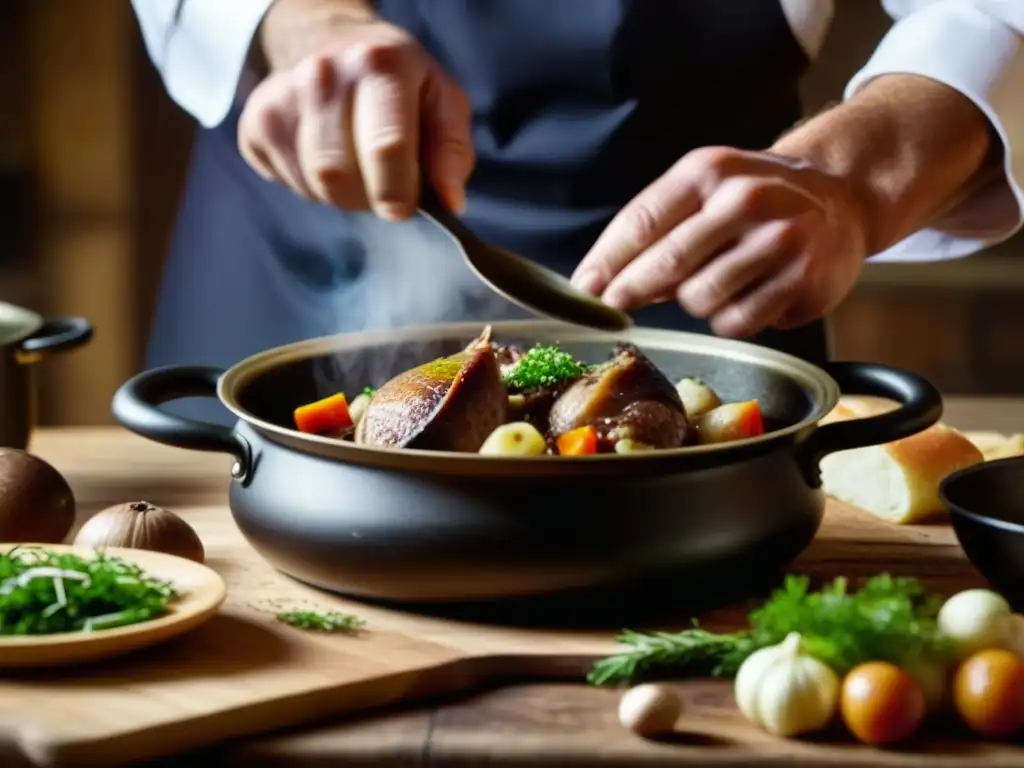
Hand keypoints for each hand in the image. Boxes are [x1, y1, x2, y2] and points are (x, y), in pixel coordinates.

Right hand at [238, 14, 473, 219]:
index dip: (396, 192)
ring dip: (340, 194)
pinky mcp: (255, 120)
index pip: (386, 147)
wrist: (332, 44)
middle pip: (339, 175)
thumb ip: (452, 151)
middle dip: (366, 197)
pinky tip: (323, 156)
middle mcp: (324, 73)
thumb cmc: (400, 83)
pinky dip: (311, 185)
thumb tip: (449, 200)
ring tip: (354, 165)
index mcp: (380, 64)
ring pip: (312, 185)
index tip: (402, 207)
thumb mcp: (443, 101)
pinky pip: (285, 182)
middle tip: (381, 182)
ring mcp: (282, 95)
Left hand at [570, 147, 870, 337]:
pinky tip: (748, 296)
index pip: (643, 220)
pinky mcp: (803, 281)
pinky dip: (730, 319)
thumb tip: (603, 283)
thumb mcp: (707, 191)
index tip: (582, 289)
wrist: (842, 199)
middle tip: (614, 307)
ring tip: (716, 283)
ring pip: (700, 299)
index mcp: (710, 171)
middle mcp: (745, 200)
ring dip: (694, 302)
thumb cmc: (756, 201)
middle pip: (667, 262)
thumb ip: (659, 229)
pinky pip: (736, 322)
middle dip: (630, 290)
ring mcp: (778, 241)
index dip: (606, 261)